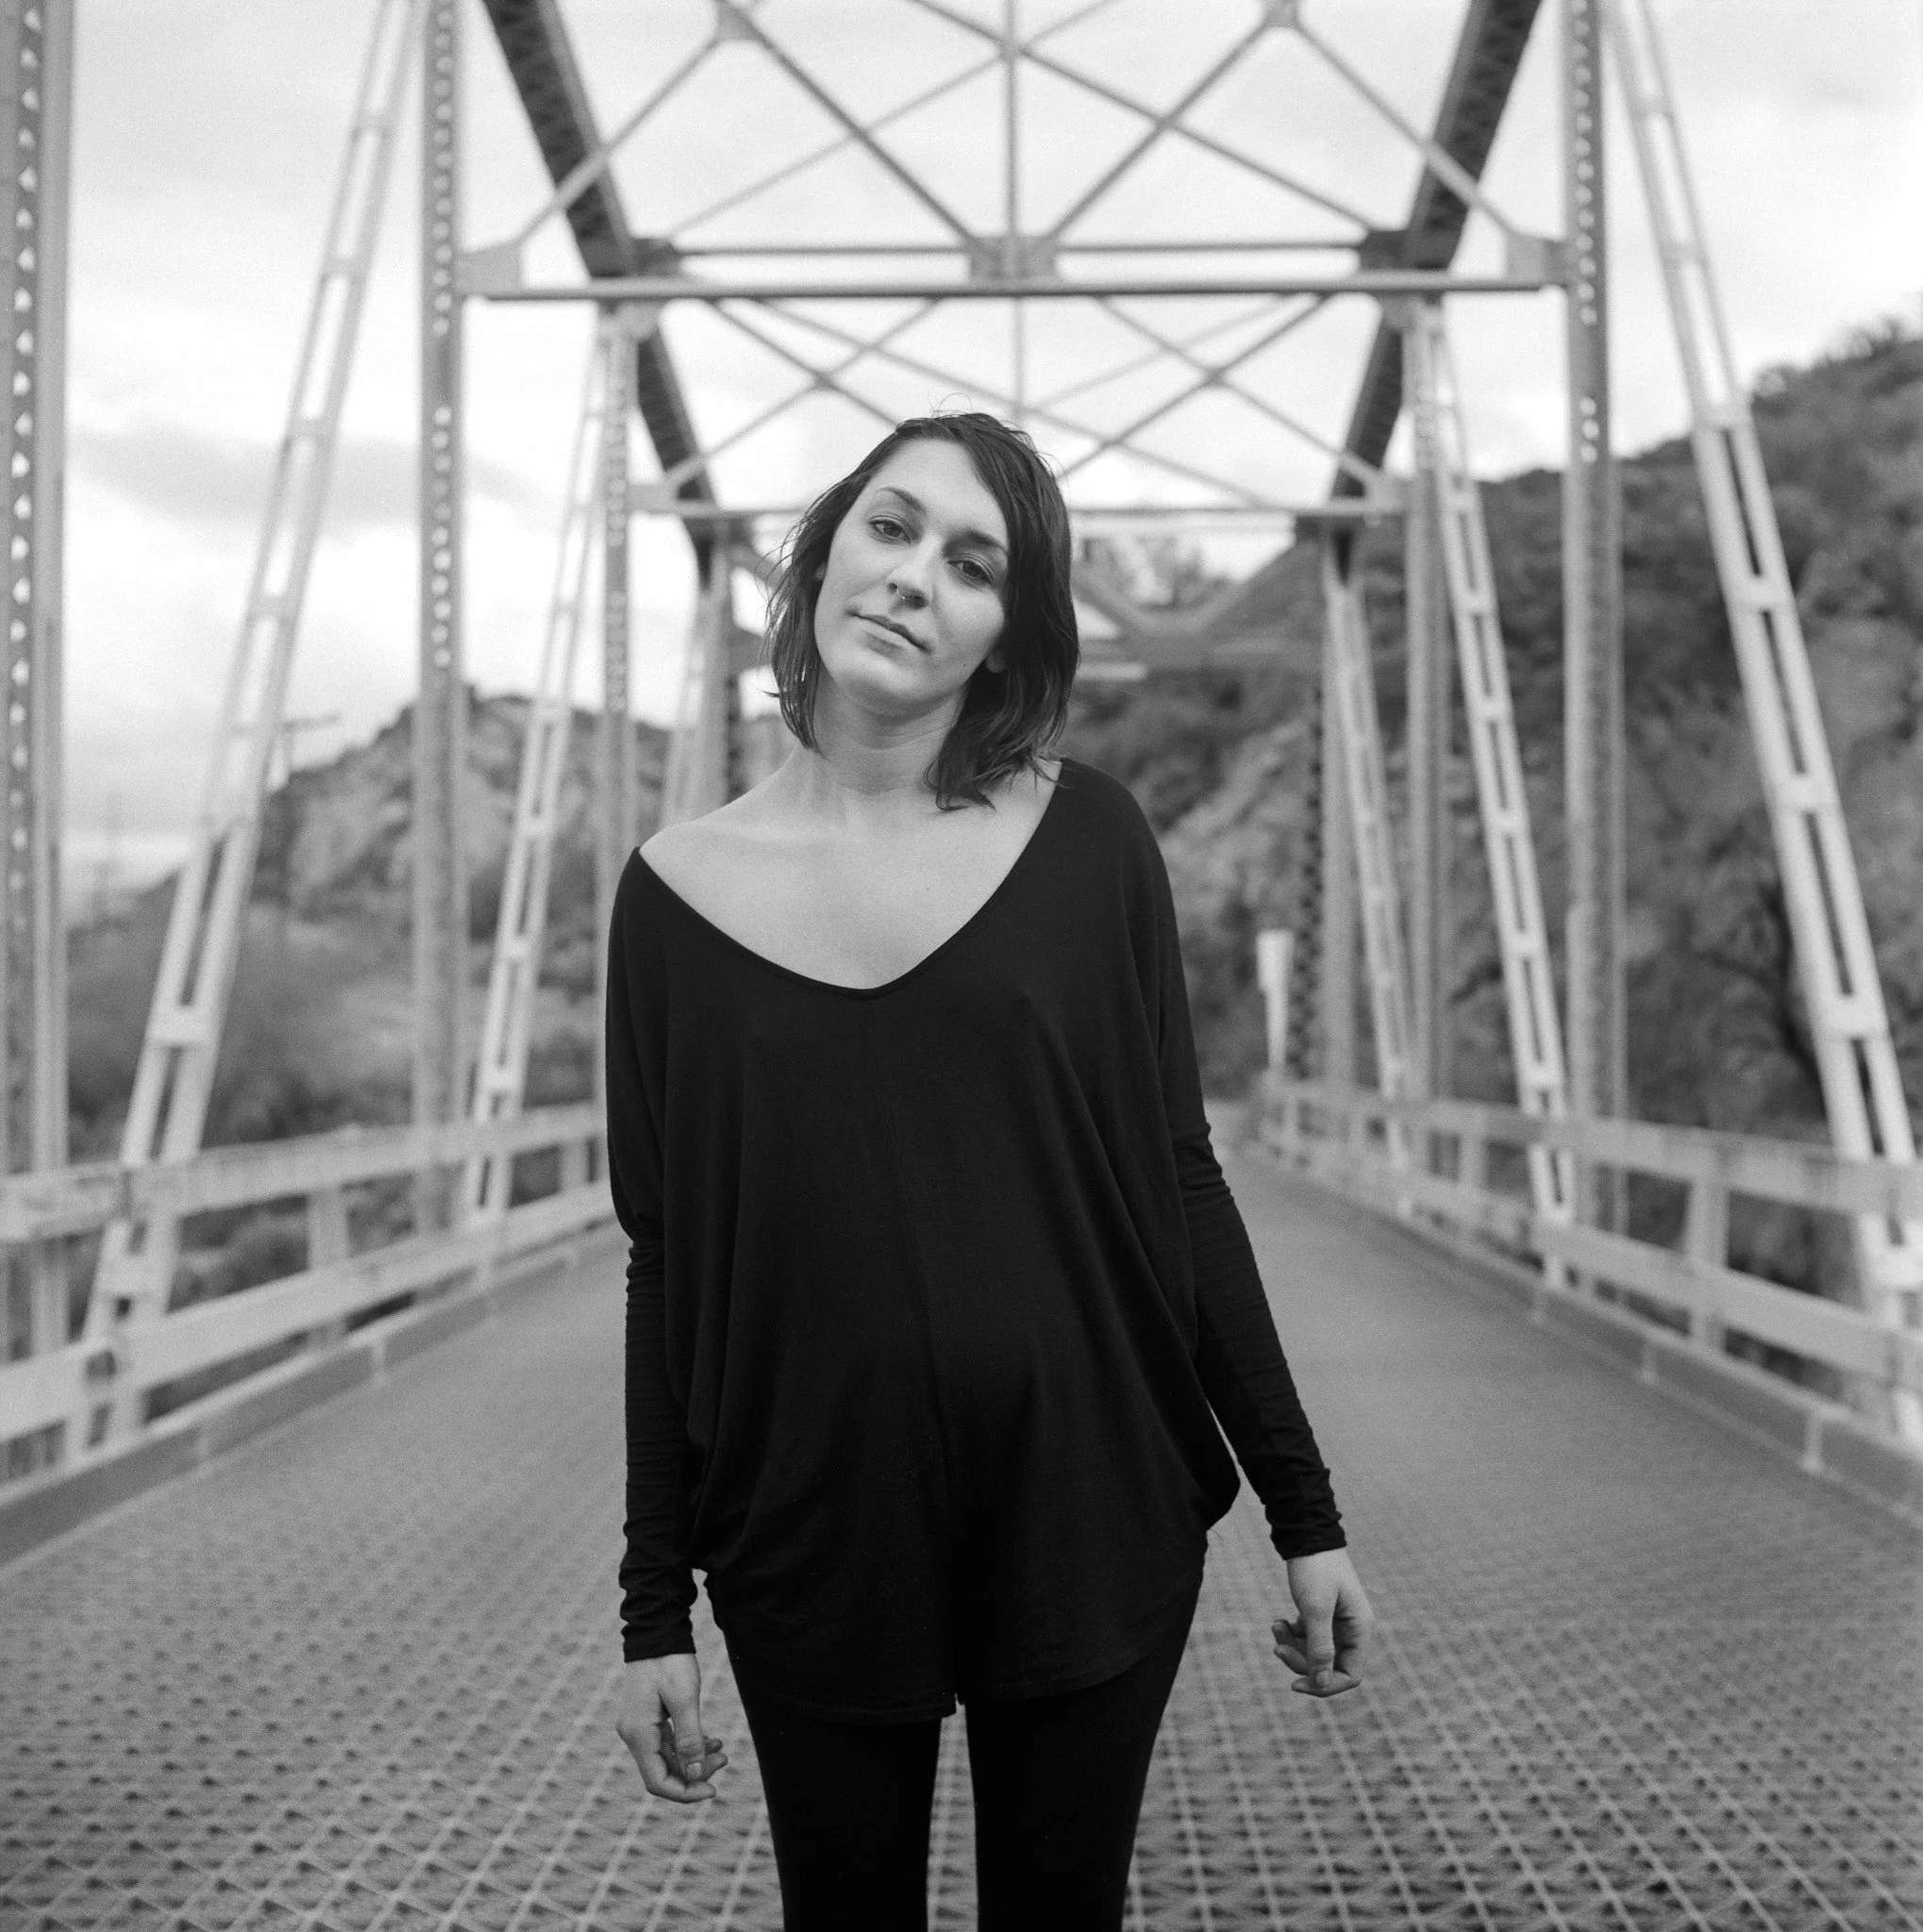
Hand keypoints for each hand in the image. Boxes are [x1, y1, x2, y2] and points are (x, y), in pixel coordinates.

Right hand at [614, 1652, 729, 1800]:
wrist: (657, 1631)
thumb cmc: (670, 1662)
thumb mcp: (684, 1699)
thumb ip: (690, 1739)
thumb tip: (696, 1774)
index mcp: (638, 1734)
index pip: (658, 1781)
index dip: (685, 1791)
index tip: (712, 1790)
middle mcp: (633, 1734)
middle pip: (663, 1772)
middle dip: (695, 1772)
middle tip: (723, 1759)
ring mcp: (639, 1726)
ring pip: (667, 1758)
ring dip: (694, 1758)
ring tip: (722, 1750)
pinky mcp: (647, 1718)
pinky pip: (667, 1742)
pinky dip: (688, 1745)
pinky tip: (710, 1740)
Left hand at [1273, 1548, 1372, 1697]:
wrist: (1306, 1532)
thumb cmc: (1315, 1567)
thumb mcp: (1316, 1608)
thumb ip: (1320, 1647)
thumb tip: (1321, 1683)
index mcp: (1360, 1629)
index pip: (1349, 1674)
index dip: (1325, 1685)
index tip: (1296, 1683)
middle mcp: (1352, 1629)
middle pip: (1329, 1666)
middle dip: (1301, 1661)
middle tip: (1277, 1649)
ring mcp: (1337, 1621)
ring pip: (1315, 1652)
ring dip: (1293, 1646)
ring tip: (1275, 1627)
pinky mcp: (1321, 1613)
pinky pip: (1307, 1636)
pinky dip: (1291, 1634)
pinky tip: (1278, 1621)